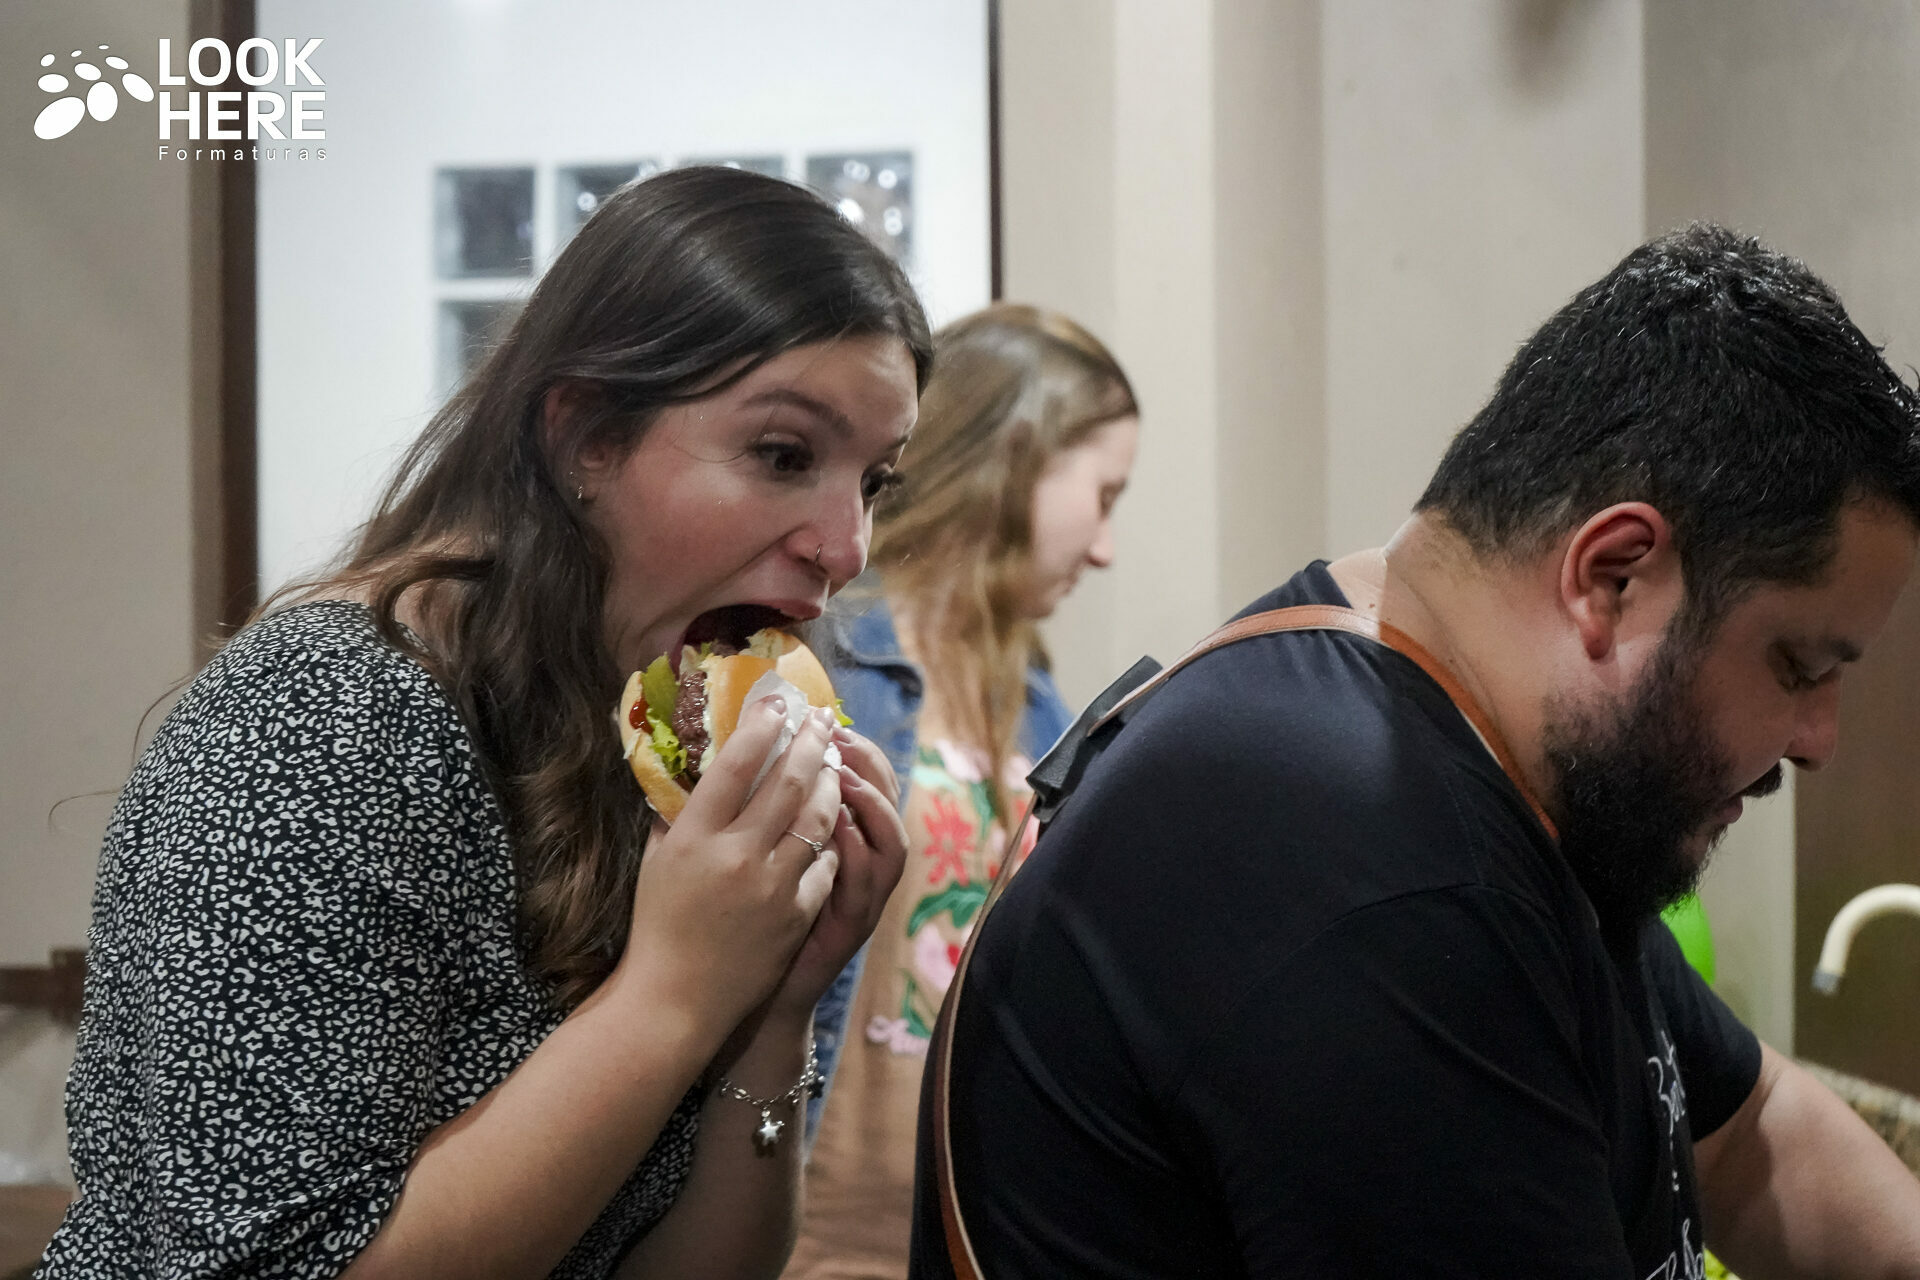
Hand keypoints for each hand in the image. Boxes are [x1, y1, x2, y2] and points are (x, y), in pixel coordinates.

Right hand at [613, 698, 845, 1048]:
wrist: (675, 1000)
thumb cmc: (659, 926)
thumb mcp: (657, 861)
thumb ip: (676, 813)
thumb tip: (696, 766)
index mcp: (694, 837)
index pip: (734, 765)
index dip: (760, 727)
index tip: (777, 703)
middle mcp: (736, 855)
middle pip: (787, 781)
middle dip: (810, 742)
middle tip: (821, 718)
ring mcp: (771, 886)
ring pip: (816, 817)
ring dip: (829, 782)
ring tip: (833, 761)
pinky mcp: (796, 914)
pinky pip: (825, 863)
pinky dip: (830, 839)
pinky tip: (832, 822)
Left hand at [765, 726, 907, 1017]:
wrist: (741, 994)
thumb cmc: (739, 921)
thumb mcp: (752, 857)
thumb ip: (751, 813)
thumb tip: (721, 755)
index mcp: (836, 840)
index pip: (861, 779)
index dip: (851, 746)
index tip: (823, 717)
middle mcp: (859, 864)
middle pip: (886, 798)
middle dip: (865, 761)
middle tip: (837, 734)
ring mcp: (861, 896)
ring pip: (892, 841)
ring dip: (873, 804)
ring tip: (845, 776)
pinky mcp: (852, 926)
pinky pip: (868, 885)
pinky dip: (859, 854)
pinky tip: (841, 830)